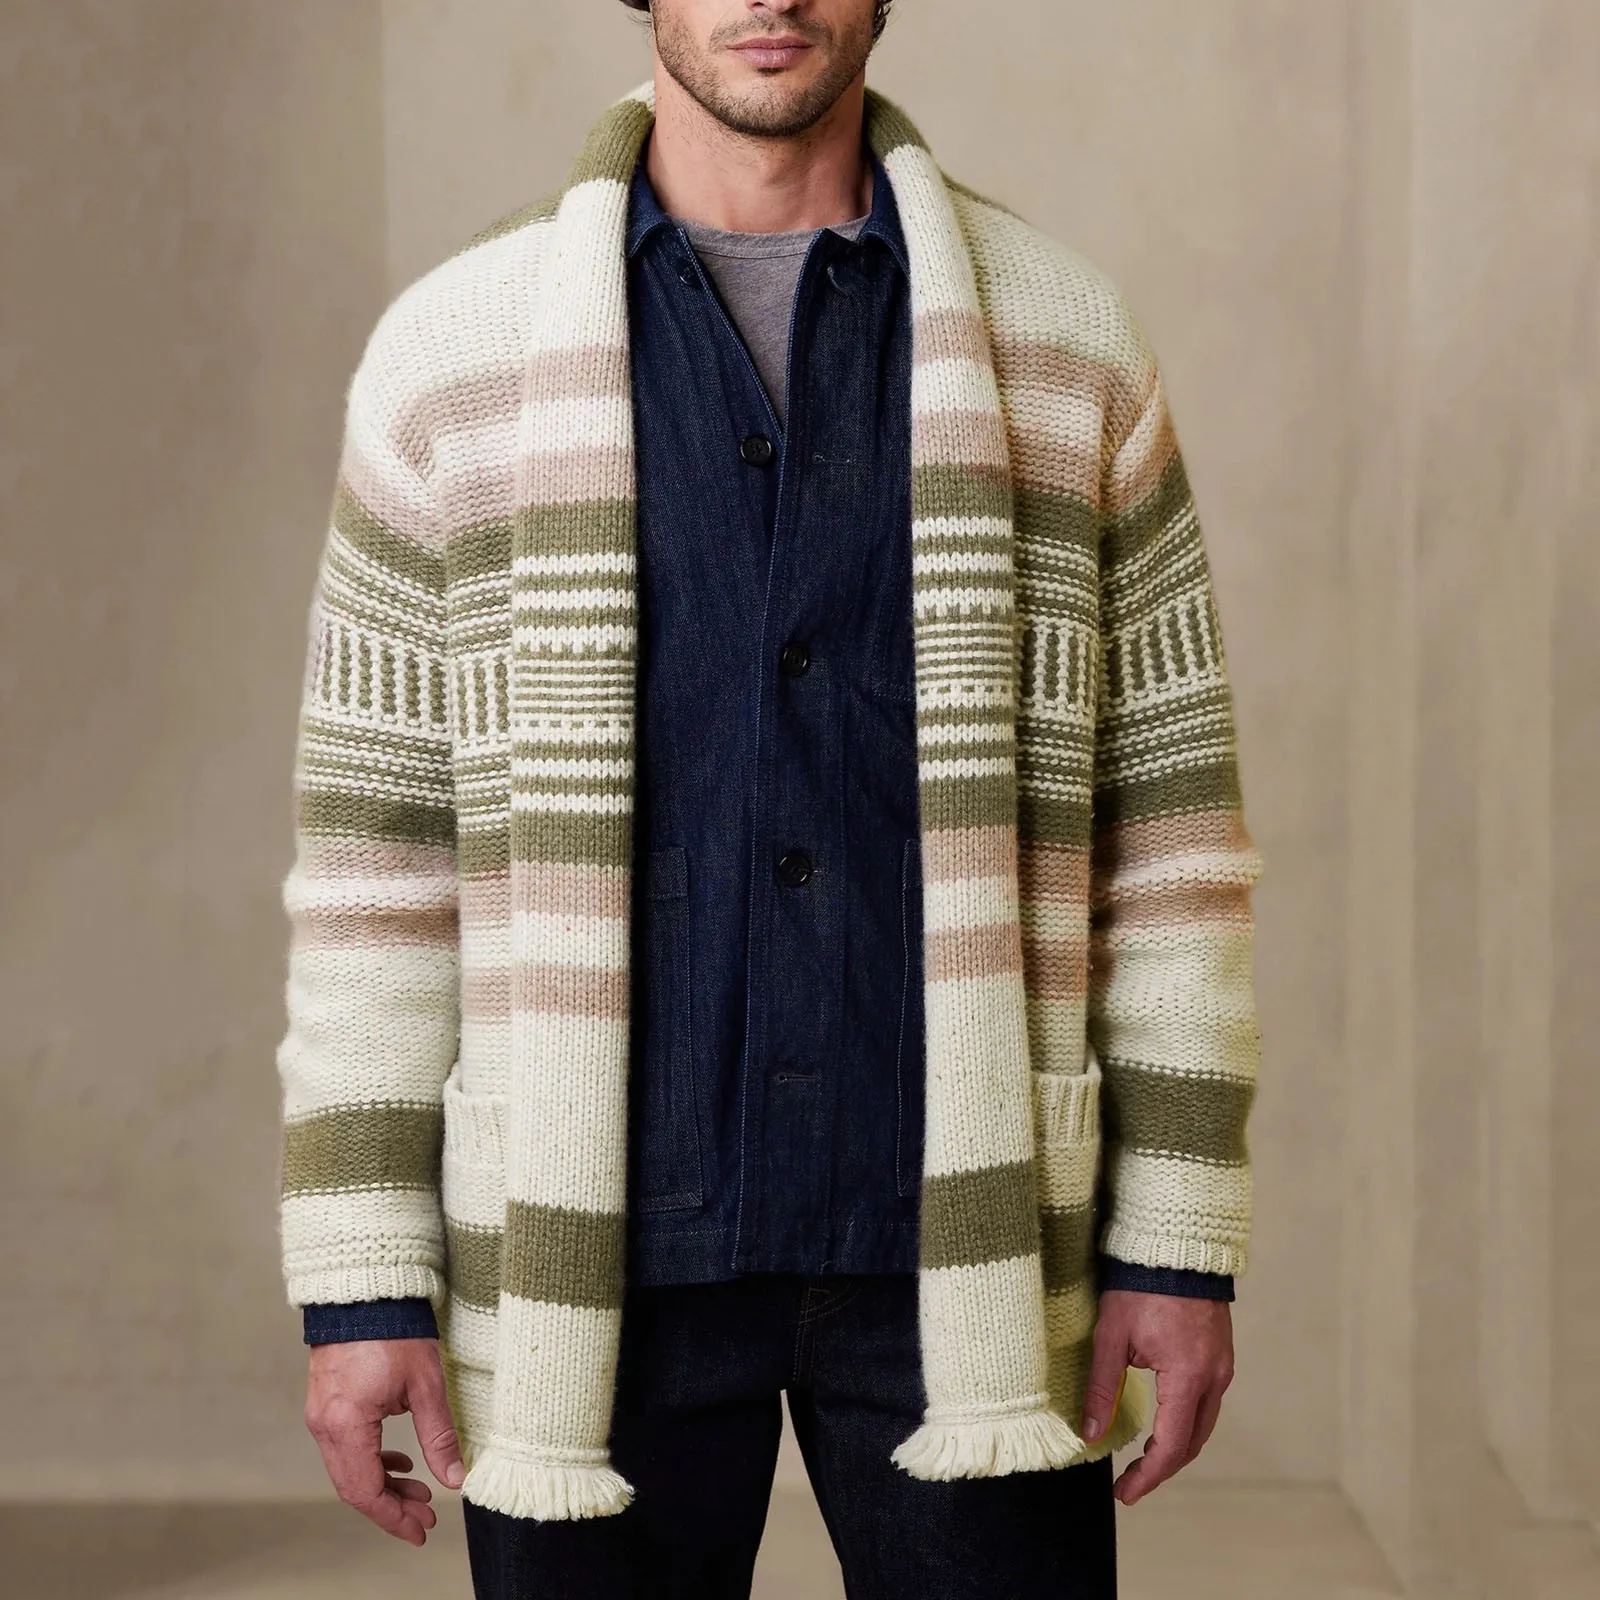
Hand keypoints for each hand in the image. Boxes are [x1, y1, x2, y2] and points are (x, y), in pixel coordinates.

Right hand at [305, 1338, 465, 1544]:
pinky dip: (373, 1461)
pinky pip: (346, 1447)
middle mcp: (325, 1425)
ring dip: (384, 1485)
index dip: (393, 1518)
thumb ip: (438, 1435)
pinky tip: (400, 1462)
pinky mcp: (326, 1403)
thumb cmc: (394, 1329)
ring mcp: (321, 1414)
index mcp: (346, 1424)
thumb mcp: (425, 1384)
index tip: (420, 1530)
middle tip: (426, 1517)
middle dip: (391, 1507)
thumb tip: (454, 1478)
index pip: (365, 1491)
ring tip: (421, 1492)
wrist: (365, 1289)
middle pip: (354, 1486)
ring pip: (349, 1468)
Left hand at [1081, 1289, 1233, 1505]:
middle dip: (1161, 1468)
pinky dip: (1186, 1422)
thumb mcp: (1111, 1336)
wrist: (1175, 1244)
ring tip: (1142, 1460)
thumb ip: (1102, 1387)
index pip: (1170, 1447)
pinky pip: (1206, 1402)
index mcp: (1187, 1377)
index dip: (1147, 1477)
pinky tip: (1163, 1424)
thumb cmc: (1140, 1285)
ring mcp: (1221, 1366)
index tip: (1124, 1493)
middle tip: (1130, 1483)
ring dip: (1176, 1446)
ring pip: (1203, 1424)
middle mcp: (1213, 1378)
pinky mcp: (1220, 1355)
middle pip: (1192, 1442)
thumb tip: (1089, 1434)